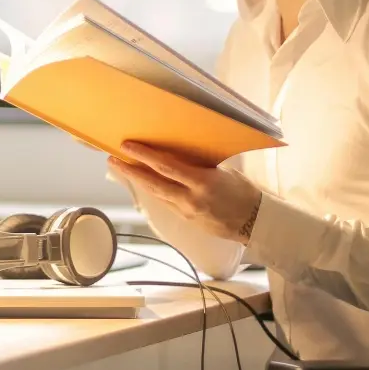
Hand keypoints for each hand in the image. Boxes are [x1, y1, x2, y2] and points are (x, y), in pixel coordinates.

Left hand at [108, 141, 262, 244]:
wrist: (256, 223)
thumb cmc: (244, 192)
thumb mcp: (223, 172)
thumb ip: (200, 165)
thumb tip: (179, 153)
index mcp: (202, 182)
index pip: (166, 166)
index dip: (144, 156)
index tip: (127, 146)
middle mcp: (190, 198)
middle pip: (153, 183)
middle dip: (130, 170)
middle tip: (112, 159)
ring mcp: (187, 212)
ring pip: (156, 194)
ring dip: (138, 181)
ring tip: (123, 168)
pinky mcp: (187, 220)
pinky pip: (166, 202)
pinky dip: (154, 190)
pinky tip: (145, 182)